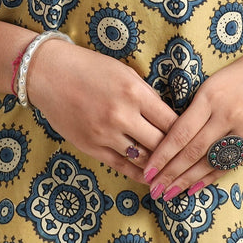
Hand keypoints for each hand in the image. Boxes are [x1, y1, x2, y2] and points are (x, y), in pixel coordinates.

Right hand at [26, 39, 179, 182]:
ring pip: (143, 159)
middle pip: (160, 143)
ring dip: (158, 165)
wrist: (49, 73)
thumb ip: (146, 94)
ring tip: (173, 171)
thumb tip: (166, 115)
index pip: (171, 121)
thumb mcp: (124, 72)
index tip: (193, 136)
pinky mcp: (91, 147)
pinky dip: (138, 173)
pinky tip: (149, 176)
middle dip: (175, 151)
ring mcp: (106, 134)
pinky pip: (121, 166)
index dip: (185, 131)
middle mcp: (122, 115)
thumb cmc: (89, 67)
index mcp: (134, 92)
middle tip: (187, 157)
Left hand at [141, 34, 242, 200]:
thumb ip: (199, 107)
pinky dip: (213, 176)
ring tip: (171, 192)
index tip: (148, 169)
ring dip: (188, 180)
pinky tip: (197, 186)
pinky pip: (233, 162)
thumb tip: (175, 136)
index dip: (163, 154)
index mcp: (211, 95)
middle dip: (171, 173)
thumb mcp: (215, 81)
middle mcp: (227, 114)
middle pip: (193, 151)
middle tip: (154, 189)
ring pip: (212, 161)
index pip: (181, 132)